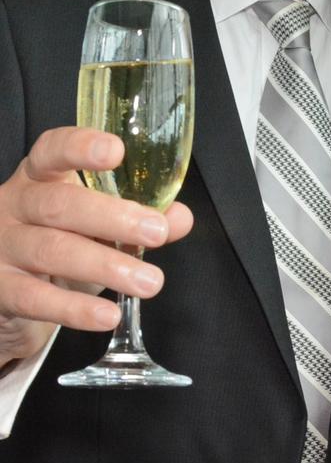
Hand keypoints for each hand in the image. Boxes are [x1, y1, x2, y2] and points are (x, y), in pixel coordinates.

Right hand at [0, 127, 192, 364]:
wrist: (4, 291)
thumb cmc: (60, 240)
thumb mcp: (98, 223)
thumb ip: (141, 216)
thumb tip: (180, 218)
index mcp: (41, 176)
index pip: (53, 150)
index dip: (81, 147)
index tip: (116, 151)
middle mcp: (15, 204)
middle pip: (59, 203)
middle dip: (112, 217)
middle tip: (157, 232)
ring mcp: (1, 246)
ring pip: (52, 250)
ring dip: (106, 266)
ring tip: (149, 281)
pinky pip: (35, 298)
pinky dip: (75, 309)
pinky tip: (109, 315)